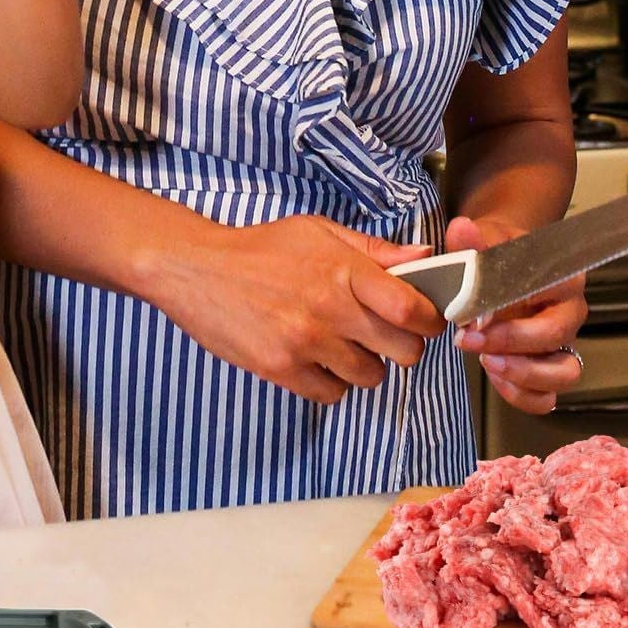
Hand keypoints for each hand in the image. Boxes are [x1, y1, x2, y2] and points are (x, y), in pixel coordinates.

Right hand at [153, 214, 446, 404]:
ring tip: (341, 345)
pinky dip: (331, 382)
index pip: (411, 308)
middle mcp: (329, 308)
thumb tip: (424, 257)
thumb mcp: (319, 233)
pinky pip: (332, 394)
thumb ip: (374, 250)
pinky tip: (315, 360)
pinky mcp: (280, 369)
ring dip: (364, 365)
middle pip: (403, 351)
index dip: (430, 319)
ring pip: (370, 376)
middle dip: (402, 345)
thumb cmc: (260, 249)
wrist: (197, 270)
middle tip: (385, 336)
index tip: (425, 320)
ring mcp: (304, 343)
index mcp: (344, 270)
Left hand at [447, 213, 587, 414]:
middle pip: (557, 336)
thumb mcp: (483, 244)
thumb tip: (461, 229)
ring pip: (564, 373)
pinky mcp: (546, 370)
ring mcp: (562, 345)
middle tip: (469, 339)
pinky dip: (523, 395)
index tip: (475, 314)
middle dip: (511, 343)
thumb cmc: (494, 258)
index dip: (515, 306)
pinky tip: (495, 378)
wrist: (495, 269)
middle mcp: (569, 312)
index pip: (554, 293)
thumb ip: (472, 241)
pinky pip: (546, 396)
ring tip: (488, 364)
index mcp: (561, 277)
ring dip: (525, 375)